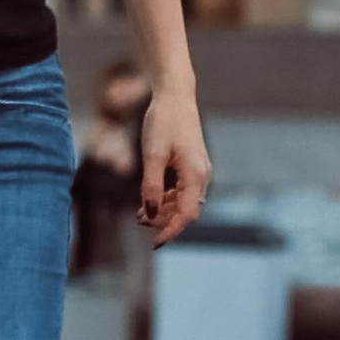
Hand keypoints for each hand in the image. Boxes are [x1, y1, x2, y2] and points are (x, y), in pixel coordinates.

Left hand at [137, 81, 211, 242]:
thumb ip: (151, 185)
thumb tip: (149, 214)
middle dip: (163, 220)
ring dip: (163, 210)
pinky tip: (149, 199)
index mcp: (195, 175)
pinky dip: (166, 197)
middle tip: (138, 220)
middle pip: (185, 211)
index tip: (155, 243)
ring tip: (139, 213)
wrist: (175, 96)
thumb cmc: (163, 121)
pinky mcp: (192, 166)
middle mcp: (201, 176)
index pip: (187, 215)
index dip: (171, 230)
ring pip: (182, 202)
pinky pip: (181, 191)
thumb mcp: (152, 154)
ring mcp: (198, 171)